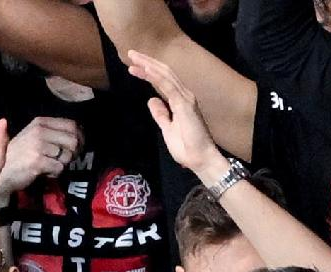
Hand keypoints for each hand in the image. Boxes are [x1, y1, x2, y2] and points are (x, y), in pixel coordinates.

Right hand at [0, 117, 84, 200]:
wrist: (3, 171)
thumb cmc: (20, 154)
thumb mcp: (34, 136)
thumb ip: (54, 134)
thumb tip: (80, 137)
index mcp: (40, 122)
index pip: (72, 125)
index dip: (80, 138)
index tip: (77, 148)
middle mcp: (39, 131)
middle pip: (73, 141)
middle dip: (73, 154)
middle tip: (64, 160)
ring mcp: (38, 145)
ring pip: (67, 156)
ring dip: (62, 164)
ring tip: (49, 165)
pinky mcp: (37, 161)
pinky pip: (59, 168)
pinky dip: (54, 173)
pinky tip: (44, 172)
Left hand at [126, 50, 227, 177]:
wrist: (200, 159)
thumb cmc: (187, 147)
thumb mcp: (168, 128)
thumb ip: (161, 114)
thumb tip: (152, 100)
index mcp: (180, 100)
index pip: (163, 79)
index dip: (149, 70)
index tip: (133, 65)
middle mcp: (184, 95)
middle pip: (164, 72)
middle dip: (147, 61)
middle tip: (131, 53)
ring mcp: (185, 98)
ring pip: (165, 75)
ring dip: (148, 65)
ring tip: (133, 57)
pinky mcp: (184, 104)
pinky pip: (168, 85)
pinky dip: (155, 76)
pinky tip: (145, 69)